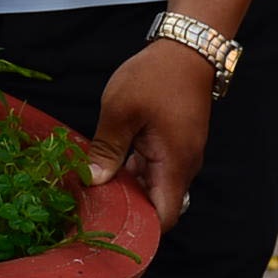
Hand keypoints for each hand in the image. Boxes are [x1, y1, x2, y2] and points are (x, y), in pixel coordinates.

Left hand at [93, 35, 216, 224]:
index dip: (138, 229)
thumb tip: (93, 182)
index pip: (163, 218)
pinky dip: (134, 170)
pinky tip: (110, 160)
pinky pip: (156, 169)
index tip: (107, 225)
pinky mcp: (176, 144)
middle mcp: (183, 167)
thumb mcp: (120, 111)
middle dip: (126, 207)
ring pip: (154, 187)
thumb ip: (107, 150)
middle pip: (157, 205)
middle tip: (90, 204)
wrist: (188, 48)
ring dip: (128, 186)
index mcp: (174, 165)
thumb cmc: (154, 77)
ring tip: (94, 183)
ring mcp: (181, 155)